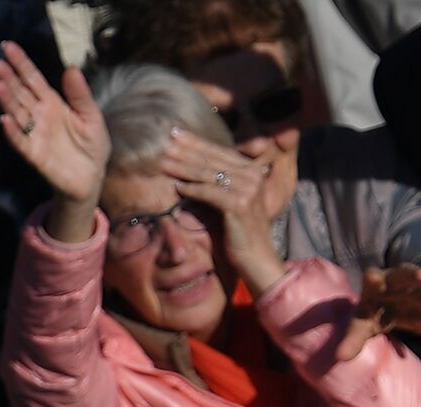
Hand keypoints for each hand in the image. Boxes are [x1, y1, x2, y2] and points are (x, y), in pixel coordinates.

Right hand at [0, 42, 109, 204]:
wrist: (93, 177)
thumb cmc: (92, 145)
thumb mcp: (92, 118)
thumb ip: (80, 96)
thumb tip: (72, 68)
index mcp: (52, 103)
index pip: (33, 79)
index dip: (21, 63)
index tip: (8, 46)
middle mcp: (39, 115)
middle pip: (20, 93)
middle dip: (8, 78)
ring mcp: (34, 133)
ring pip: (17, 113)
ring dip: (7, 100)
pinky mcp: (34, 153)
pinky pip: (20, 141)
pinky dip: (12, 131)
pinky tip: (6, 119)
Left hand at [162, 129, 285, 290]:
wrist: (258, 260)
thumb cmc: (242, 232)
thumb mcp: (233, 200)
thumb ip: (221, 181)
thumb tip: (191, 162)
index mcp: (254, 172)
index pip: (220, 152)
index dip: (196, 142)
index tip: (175, 133)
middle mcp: (254, 177)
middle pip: (213, 159)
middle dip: (186, 150)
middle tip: (164, 142)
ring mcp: (249, 190)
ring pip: (209, 174)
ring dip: (183, 168)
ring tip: (162, 163)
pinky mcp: (240, 205)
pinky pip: (209, 193)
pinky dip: (191, 189)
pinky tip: (176, 186)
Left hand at [335, 265, 420, 360]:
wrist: (394, 308)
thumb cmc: (374, 314)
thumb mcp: (362, 327)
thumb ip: (352, 341)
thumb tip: (339, 358)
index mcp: (376, 285)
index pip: (374, 279)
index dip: (374, 278)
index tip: (373, 276)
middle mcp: (399, 282)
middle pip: (406, 274)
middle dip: (414, 274)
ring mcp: (420, 289)